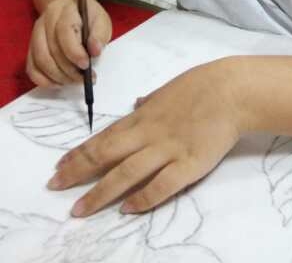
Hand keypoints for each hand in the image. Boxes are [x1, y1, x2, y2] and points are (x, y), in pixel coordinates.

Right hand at [26, 0, 111, 86]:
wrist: (72, 11)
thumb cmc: (88, 17)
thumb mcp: (101, 20)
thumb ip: (100, 34)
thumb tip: (95, 51)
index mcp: (64, 10)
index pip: (64, 31)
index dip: (74, 52)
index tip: (86, 65)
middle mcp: (45, 21)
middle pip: (51, 49)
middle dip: (69, 69)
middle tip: (84, 78)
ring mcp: (35, 35)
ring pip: (40, 60)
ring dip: (58, 76)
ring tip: (75, 80)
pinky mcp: (31, 48)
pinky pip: (32, 68)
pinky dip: (45, 80)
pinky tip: (60, 82)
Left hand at [47, 58, 242, 215]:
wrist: (232, 90)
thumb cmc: (202, 86)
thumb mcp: (168, 89)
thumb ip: (151, 101)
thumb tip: (137, 105)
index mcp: (143, 116)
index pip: (103, 137)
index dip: (79, 152)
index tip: (59, 165)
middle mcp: (148, 133)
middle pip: (106, 155)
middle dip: (77, 172)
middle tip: (55, 187)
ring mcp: (167, 149)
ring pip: (126, 173)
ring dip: (100, 192)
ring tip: (80, 209)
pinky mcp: (189, 164)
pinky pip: (161, 185)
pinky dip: (143, 198)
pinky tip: (127, 209)